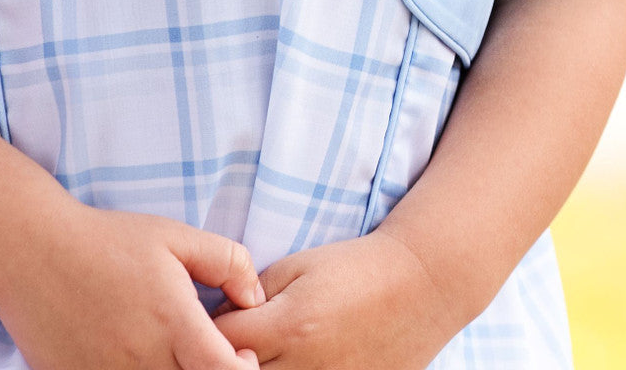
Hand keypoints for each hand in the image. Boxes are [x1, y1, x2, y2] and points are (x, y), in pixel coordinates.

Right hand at [0, 202, 262, 369]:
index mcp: (172, 323)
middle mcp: (141, 359)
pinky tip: (133, 356)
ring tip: (170, 355)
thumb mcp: (174, 236)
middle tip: (205, 355)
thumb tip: (255, 297)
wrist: (31, 251)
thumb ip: (227, 261)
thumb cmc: (107, 240)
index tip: (239, 356)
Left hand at [213, 231, 455, 368]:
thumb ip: (251, 294)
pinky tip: (291, 359)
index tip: (211, 316)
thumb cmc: (353, 268)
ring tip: (268, 347)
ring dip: (255, 369)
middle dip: (226, 357)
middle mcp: (307, 366)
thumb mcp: (296, 267)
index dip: (207, 330)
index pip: (222, 342)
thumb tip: (218, 319)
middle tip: (233, 338)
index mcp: (291, 326)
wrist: (418, 286)